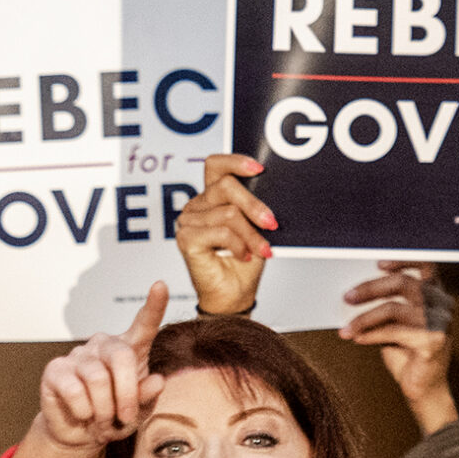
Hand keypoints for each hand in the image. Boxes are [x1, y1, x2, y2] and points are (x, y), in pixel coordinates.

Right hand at [28, 282, 170, 457]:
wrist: (79, 435)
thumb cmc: (113, 418)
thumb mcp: (137, 413)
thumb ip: (148, 397)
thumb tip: (158, 380)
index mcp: (129, 350)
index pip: (144, 324)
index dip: (153, 306)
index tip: (161, 285)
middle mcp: (103, 346)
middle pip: (121, 356)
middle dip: (127, 394)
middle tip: (125, 418)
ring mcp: (78, 355)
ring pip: (98, 379)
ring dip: (104, 410)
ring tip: (102, 422)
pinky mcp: (55, 369)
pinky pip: (75, 390)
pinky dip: (84, 411)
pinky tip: (83, 415)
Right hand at [175, 154, 275, 317]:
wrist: (234, 295)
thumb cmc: (243, 263)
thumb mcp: (256, 228)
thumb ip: (256, 207)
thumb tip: (272, 190)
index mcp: (210, 197)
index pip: (216, 165)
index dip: (236, 161)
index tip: (259, 169)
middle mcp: (197, 206)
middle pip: (225, 186)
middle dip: (254, 206)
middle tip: (271, 223)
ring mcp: (188, 221)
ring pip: (228, 213)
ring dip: (250, 235)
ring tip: (259, 250)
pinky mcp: (186, 239)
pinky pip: (221, 232)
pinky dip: (238, 245)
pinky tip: (242, 256)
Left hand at [342, 261, 455, 432]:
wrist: (423, 389)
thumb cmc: (408, 354)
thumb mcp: (395, 324)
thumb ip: (386, 305)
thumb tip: (355, 293)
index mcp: (436, 295)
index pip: (425, 264)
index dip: (403, 259)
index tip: (378, 263)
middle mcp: (442, 304)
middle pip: (404, 283)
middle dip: (371, 288)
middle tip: (348, 297)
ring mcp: (440, 322)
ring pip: (395, 308)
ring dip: (365, 317)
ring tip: (347, 327)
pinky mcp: (433, 341)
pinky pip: (395, 331)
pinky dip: (372, 334)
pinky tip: (358, 338)